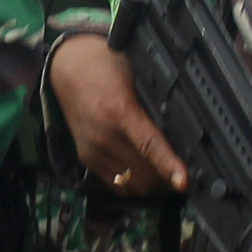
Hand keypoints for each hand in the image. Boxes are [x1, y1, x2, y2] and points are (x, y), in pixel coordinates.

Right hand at [50, 37, 189, 197]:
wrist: (68, 68)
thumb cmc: (104, 66)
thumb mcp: (135, 77)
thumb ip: (154, 104)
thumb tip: (183, 130)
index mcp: (118, 111)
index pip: (149, 146)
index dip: (169, 166)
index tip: (183, 182)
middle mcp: (103, 136)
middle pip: (143, 174)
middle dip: (165, 177)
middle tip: (181, 170)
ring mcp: (93, 150)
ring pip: (131, 184)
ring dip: (150, 182)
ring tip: (163, 171)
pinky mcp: (87, 158)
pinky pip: (116, 184)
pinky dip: (133, 181)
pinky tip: (142, 167)